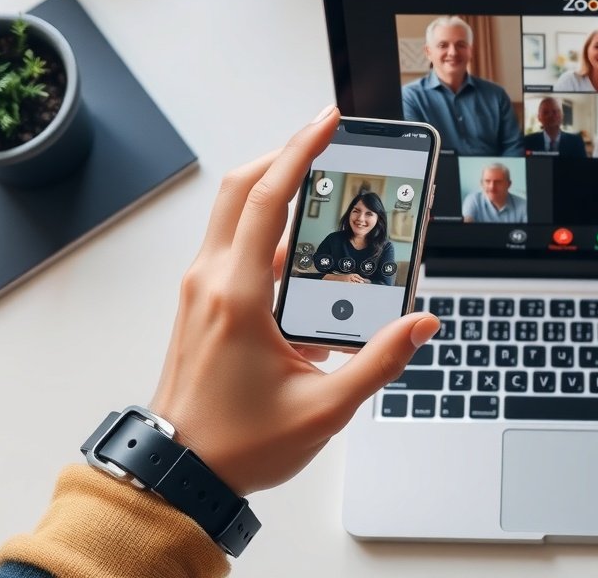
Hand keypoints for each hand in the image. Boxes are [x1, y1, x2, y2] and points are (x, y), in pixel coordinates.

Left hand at [149, 107, 438, 495]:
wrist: (178, 474)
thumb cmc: (236, 444)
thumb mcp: (324, 409)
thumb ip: (379, 361)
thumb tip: (419, 323)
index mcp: (235, 295)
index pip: (266, 199)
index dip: (300, 152)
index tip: (328, 123)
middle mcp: (211, 281)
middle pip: (242, 189)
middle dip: (285, 155)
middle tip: (327, 137)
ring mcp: (202, 291)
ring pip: (237, 215)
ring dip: (279, 193)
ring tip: (328, 193)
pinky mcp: (204, 304)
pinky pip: (238, 249)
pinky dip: (272, 235)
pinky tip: (311, 261)